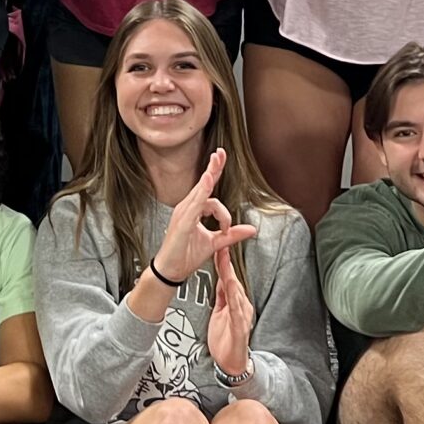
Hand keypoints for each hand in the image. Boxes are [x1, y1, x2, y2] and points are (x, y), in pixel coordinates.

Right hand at [156, 147, 257, 287]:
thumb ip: (232, 234)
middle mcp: (187, 207)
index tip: (221, 158)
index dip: (215, 172)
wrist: (171, 271)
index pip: (208, 188)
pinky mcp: (182, 223)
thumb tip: (252, 229)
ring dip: (210, 176)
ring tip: (217, 160)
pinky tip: (207, 181)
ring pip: (202, 193)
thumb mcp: (216, 243)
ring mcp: (183, 213)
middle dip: (213, 167)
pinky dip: (201, 191)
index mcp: (194, 210)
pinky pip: (194, 204)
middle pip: (203, 183)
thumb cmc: (186, 255)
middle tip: (221, 152)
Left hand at [206, 241, 255, 378]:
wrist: (231, 363)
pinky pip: (236, 311)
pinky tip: (231, 289)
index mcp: (236, 303)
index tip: (218, 248)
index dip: (224, 264)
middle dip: (227, 265)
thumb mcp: (220, 313)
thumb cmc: (226, 339)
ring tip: (225, 264)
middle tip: (221, 247)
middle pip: (233, 282)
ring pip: (236, 293)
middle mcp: (241, 307)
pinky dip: (234, 299)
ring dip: (230, 277)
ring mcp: (242, 317)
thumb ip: (222, 297)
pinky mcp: (240, 328)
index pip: (229, 279)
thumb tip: (221, 280)